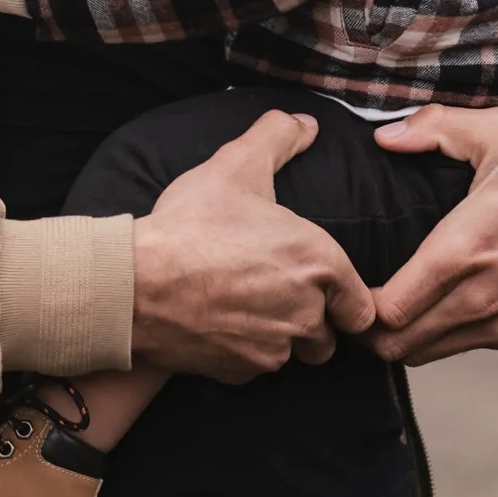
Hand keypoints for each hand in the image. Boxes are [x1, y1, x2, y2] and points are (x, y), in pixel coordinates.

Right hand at [131, 110, 375, 381]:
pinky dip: (244, 351)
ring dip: (279, 337)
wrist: (135, 284)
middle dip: (311, 319)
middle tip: (278, 290)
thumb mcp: (235, 164)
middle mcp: (306, 314)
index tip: (324, 286)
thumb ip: (277, 137)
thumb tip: (305, 124)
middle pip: (328, 335)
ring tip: (247, 305)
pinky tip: (219, 321)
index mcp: (318, 264)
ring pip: (292, 353)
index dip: (346, 297)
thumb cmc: (190, 226)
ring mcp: (272, 350)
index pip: (362, 307)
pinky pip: (255, 367)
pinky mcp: (239, 372)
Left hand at [366, 105, 497, 364]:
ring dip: (394, 337)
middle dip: (365, 328)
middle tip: (346, 296)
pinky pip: (453, 348)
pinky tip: (415, 312)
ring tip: (374, 306)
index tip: (341, 278)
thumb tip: (384, 137)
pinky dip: (426, 339)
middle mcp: (479, 294)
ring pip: (423, 354)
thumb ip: (434, 127)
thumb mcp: (495, 130)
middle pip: (398, 343)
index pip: (391, 307)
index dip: (356, 303)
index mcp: (464, 248)